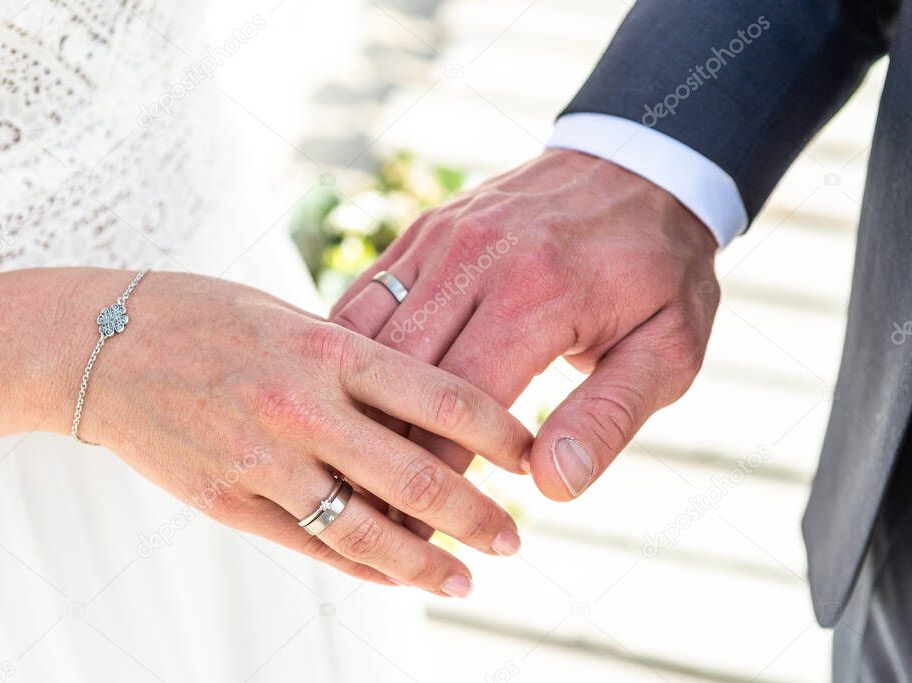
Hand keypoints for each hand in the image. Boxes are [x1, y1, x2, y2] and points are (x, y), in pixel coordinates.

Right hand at [58, 271, 530, 595]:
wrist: (100, 343)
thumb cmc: (203, 314)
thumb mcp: (287, 313)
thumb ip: (353, 356)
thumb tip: (421, 397)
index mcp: (327, 347)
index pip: (439, 394)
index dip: (497, 430)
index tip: (529, 454)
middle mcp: (301, 407)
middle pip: (412, 474)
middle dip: (474, 512)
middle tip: (514, 537)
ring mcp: (261, 460)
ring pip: (362, 529)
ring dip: (423, 561)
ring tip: (465, 577)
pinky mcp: (227, 500)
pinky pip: (309, 544)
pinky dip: (361, 566)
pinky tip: (397, 576)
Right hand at [331, 149, 717, 505]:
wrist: (637, 167)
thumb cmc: (657, 269)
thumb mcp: (667, 349)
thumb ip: (608, 417)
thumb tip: (551, 485)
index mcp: (538, 294)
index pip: (464, 405)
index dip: (439, 476)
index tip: (424, 532)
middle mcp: (477, 260)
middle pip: (401, 375)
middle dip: (386, 452)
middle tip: (375, 512)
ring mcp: (442, 239)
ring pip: (368, 336)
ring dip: (355, 405)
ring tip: (352, 463)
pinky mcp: (424, 231)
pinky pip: (366, 296)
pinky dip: (350, 352)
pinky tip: (349, 396)